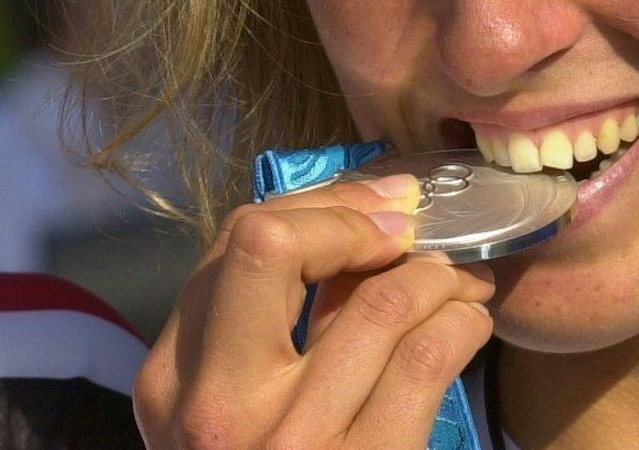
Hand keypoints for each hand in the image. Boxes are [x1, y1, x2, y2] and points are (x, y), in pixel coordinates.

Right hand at [136, 174, 494, 448]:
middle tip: (408, 228)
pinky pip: (427, 359)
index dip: (313, 212)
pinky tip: (470, 323)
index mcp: (167, 385)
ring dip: (439, 273)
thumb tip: (339, 234)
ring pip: (378, 300)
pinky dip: (462, 323)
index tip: (369, 213)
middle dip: (354, 216)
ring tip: (461, 278)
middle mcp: (217, 409)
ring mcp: (291, 444)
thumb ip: (247, 342)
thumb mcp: (224, 421)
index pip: (230, 250)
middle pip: (272, 244)